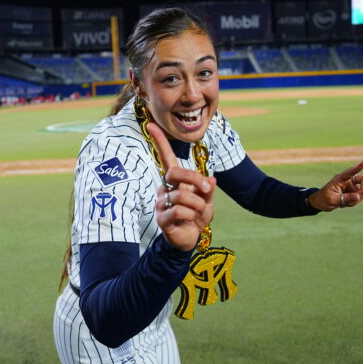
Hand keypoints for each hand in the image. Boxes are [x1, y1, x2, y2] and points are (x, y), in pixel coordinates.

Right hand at [148, 123, 215, 250]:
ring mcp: (161, 203)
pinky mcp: (162, 218)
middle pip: (175, 172)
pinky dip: (191, 215)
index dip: (159, 141)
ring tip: (199, 213)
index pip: (166, 158)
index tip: (151, 124)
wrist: (190, 239)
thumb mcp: (207, 200)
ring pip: (182, 195)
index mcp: (175, 180)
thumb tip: (211, 179)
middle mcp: (164, 188)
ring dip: (198, 204)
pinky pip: (178, 210)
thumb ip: (208, 189)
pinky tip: (190, 221)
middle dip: (195, 179)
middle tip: (207, 190)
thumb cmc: (196, 216)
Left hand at [308, 160, 362, 211]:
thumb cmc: (323, 199)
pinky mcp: (352, 192)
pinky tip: (343, 203)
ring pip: (362, 192)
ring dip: (355, 200)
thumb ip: (346, 198)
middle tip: (359, 196)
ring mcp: (351, 186)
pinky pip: (359, 198)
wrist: (319, 203)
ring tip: (342, 203)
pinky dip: (353, 203)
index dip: (359, 167)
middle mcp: (347, 180)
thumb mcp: (332, 200)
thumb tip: (359, 196)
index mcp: (340, 179)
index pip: (351, 172)